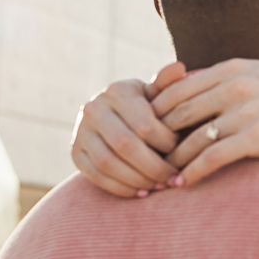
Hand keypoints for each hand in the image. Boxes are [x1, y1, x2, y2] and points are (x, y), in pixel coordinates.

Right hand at [71, 62, 186, 196]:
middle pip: (126, 146)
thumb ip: (169, 85)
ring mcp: (80, 131)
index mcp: (118, 91)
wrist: (118, 116)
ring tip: (161, 187)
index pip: (144, 124)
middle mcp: (93, 108)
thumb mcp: (159, 94)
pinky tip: (142, 192)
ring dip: (139, 180)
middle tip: (175, 178)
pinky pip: (96, 176)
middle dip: (154, 167)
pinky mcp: (75, 153)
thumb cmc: (149, 106)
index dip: (167, 143)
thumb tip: (180, 67)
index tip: (183, 152)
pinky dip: (121, 188)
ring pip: (109, 164)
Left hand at [152, 59, 258, 185]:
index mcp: (233, 68)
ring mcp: (248, 110)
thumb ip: (226, 79)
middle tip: (144, 162)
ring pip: (191, 139)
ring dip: (171, 162)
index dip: (155, 116)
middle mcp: (237, 84)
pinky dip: (192, 173)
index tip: (147, 137)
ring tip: (159, 178)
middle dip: (157, 141)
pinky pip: (213, 157)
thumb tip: (185, 88)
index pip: (175, 90)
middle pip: (177, 115)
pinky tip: (183, 184)